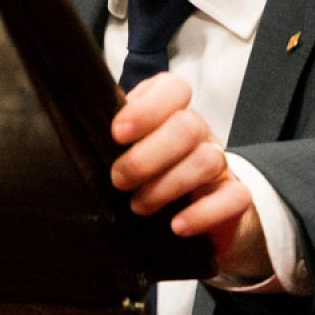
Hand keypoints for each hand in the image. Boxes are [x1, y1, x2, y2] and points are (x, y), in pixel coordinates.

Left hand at [110, 72, 270, 279]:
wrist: (208, 216)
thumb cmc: (156, 175)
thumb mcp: (134, 151)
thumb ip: (116, 137)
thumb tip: (79, 128)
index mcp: (173, 114)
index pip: (173, 88)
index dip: (147, 107)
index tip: (117, 134)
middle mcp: (200, 134)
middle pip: (187, 126)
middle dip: (147, 156)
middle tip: (119, 180)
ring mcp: (221, 165)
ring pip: (206, 160)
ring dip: (166, 186)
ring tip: (139, 207)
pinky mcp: (236, 198)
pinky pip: (233, 197)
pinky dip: (202, 213)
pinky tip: (176, 226)